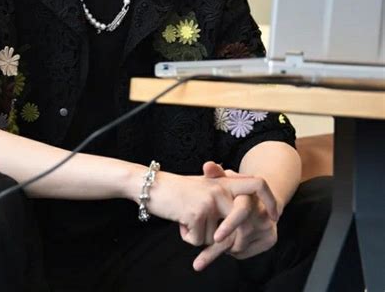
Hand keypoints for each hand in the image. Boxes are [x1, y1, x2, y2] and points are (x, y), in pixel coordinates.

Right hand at [147, 166, 277, 249]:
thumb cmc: (176, 191)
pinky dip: (188, 237)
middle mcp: (220, 189)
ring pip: (218, 237)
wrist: (151, 186)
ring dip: (201, 236)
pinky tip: (180, 222)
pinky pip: (200, 241)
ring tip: (186, 218)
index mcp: (224, 182)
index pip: (258, 184)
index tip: (272, 217)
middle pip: (240, 222)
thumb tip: (241, 217)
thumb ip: (222, 198)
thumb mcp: (203, 188)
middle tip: (207, 229)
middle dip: (226, 237)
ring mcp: (210, 201)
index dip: (269, 199)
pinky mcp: (197, 213)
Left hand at [192, 162, 278, 270]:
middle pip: (238, 235)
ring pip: (238, 246)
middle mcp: (263, 211)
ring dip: (223, 246)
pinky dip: (232, 250)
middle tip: (199, 262)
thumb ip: (215, 173)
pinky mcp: (271, 239)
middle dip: (216, 249)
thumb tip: (207, 165)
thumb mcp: (226, 179)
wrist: (259, 199)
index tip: (217, 237)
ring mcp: (268, 226)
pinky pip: (244, 252)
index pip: (242, 211)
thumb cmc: (236, 188)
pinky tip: (227, 241)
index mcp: (251, 195)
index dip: (230, 225)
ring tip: (215, 237)